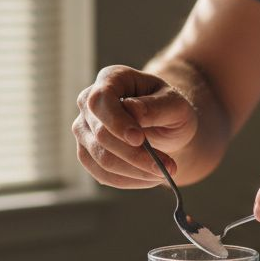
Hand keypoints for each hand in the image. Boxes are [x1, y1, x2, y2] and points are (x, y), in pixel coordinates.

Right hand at [71, 65, 197, 187]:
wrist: (164, 125)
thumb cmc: (169, 108)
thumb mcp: (175, 104)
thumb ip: (156, 106)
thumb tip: (133, 110)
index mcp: (110, 79)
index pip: (100, 100)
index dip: (117, 121)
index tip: (139, 139)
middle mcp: (89, 103)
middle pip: (101, 134)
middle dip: (135, 155)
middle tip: (167, 167)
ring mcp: (84, 129)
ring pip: (100, 159)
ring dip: (135, 172)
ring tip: (164, 173)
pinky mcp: (87, 154)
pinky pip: (102, 174)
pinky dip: (129, 181)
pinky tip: (150, 178)